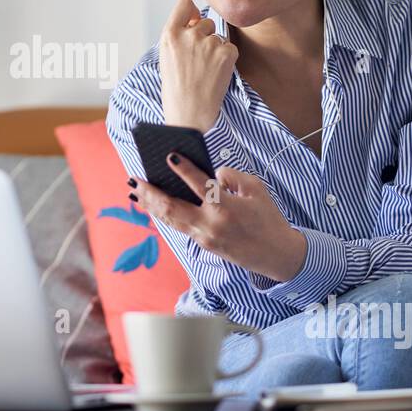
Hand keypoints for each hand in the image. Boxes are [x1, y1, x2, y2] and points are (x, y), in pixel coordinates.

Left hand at [129, 153, 305, 282]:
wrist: (276, 254)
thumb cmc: (268, 218)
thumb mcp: (257, 190)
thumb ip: (232, 177)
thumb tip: (212, 174)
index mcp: (226, 207)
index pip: (200, 184)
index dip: (184, 169)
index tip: (169, 156)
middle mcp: (211, 224)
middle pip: (172, 207)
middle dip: (150, 193)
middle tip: (134, 180)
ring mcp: (205, 237)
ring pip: (170, 220)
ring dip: (151, 206)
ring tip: (136, 193)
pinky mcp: (204, 245)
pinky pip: (179, 227)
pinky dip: (165, 215)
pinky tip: (154, 207)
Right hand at [159, 0, 237, 131]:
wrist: (189, 114)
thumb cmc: (176, 90)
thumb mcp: (166, 57)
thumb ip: (179, 37)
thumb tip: (197, 22)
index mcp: (170, 35)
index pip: (184, 5)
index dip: (192, 12)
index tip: (194, 20)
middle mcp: (189, 35)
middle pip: (206, 22)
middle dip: (206, 36)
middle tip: (199, 59)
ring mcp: (208, 43)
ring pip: (219, 37)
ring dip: (216, 50)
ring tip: (206, 71)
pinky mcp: (226, 53)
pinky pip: (230, 48)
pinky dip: (227, 60)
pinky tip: (216, 74)